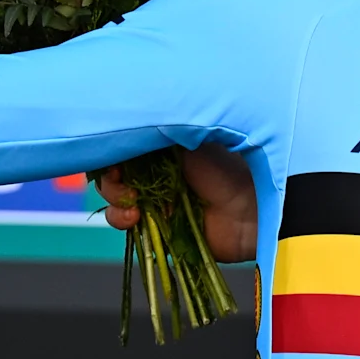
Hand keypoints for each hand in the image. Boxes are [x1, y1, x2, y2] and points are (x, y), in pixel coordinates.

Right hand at [97, 142, 259, 263]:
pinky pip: (128, 226)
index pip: (123, 149)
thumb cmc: (229, 170)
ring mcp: (156, 202)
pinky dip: (122, 219)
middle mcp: (157, 175)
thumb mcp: (190, 142)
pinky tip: (134, 217)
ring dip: (114, 199)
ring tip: (131, 201)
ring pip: (115, 200)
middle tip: (120, 181)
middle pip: (113, 174)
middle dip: (110, 178)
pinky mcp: (158, 228)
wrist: (251, 211)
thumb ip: (157, 135)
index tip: (108, 153)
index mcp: (165, 149)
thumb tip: (124, 130)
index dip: (111, 152)